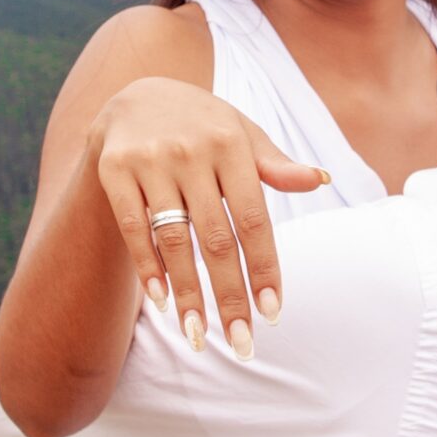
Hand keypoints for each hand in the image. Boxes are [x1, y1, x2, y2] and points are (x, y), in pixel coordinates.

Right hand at [92, 76, 328, 354]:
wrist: (136, 92)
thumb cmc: (203, 125)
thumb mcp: (242, 135)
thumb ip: (275, 164)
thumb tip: (321, 179)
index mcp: (231, 144)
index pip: (254, 218)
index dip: (264, 267)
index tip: (273, 312)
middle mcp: (192, 151)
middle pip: (216, 239)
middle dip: (230, 296)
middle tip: (242, 343)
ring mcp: (151, 160)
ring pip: (174, 240)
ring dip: (187, 294)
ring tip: (198, 336)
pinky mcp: (115, 169)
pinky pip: (134, 228)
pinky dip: (149, 267)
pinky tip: (162, 301)